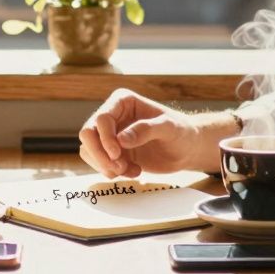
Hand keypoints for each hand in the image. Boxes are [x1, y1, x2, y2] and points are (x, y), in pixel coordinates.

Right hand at [78, 89, 222, 178]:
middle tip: (118, 168)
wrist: (187, 149)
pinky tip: (134, 172)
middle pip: (87, 134)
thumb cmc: (181, 132)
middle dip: (99, 154)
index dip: (105, 138)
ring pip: (89, 150)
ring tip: (130, 171)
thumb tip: (121, 139)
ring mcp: (110, 135)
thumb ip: (146, 130)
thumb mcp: (169, 128)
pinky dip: (112, 172)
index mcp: (123, 101)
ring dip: (106, 166)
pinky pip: (98, 163)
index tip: (118, 154)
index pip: (101, 118)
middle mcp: (113, 116)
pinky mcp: (112, 152)